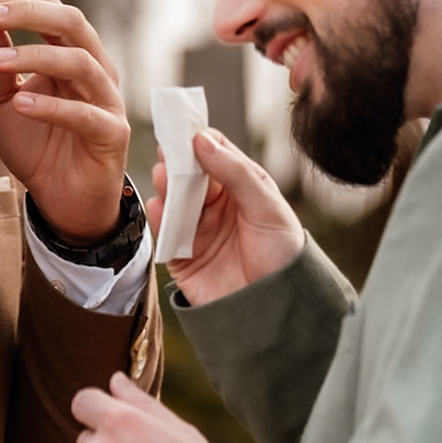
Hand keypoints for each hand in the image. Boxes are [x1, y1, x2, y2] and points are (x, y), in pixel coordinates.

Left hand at [0, 0, 128, 241]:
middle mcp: (95, 69)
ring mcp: (107, 100)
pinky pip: (84, 114)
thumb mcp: (1, 103)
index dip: (16, 1)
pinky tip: (20, 104)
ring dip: (36, 57)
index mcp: (72, 54)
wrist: (61, 200)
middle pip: (72, 23)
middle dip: (28, 14)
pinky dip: (51, 106)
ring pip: (80, 62)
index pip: (51, 11)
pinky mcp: (111, 134)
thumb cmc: (36, 146)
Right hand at [148, 129, 304, 306]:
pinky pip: (163, 231)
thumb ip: (236, 173)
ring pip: (172, 199)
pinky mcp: (181, 254)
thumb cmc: (283, 256)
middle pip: (188, 175)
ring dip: (166, 187)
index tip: (184, 130)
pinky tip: (160, 207)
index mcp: (241, 188)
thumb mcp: (267, 207)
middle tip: (168, 153)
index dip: (198, 141)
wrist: (275, 312)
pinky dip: (158, 218)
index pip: (214, 154)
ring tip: (164, 178)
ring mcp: (197, 229)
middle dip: (177, 163)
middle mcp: (216, 205)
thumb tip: (202, 140)